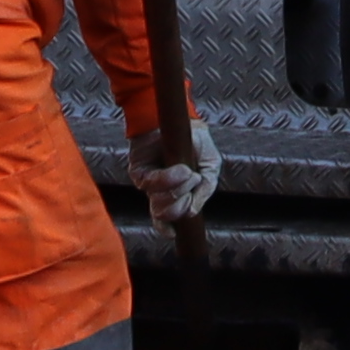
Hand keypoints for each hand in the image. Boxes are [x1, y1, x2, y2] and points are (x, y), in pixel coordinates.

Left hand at [136, 111, 224, 227]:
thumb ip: (206, 189)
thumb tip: (192, 211)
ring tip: (189, 174)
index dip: (167, 229)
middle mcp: (158, 191)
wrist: (181, 116)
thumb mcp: (210, 165)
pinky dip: (169, 179)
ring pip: (158, 202)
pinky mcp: (138, 170)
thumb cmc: (195, 140)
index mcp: (174, 194)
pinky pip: (151, 184)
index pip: (164, 220)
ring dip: (177, 192)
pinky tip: (183, 171)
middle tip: (193, 185)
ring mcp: (148, 181)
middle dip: (180, 206)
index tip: (175, 232)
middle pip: (163, 214)